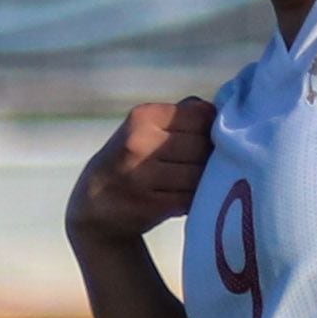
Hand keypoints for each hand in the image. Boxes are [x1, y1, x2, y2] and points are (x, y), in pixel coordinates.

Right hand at [70, 99, 215, 238]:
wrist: (94, 203)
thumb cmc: (132, 159)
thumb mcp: (146, 126)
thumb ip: (183, 113)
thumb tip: (223, 111)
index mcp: (142, 117)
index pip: (201, 116)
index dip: (209, 129)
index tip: (201, 139)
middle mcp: (138, 144)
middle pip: (202, 147)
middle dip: (207, 157)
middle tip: (195, 165)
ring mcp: (141, 176)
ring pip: (199, 175)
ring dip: (202, 181)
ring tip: (187, 181)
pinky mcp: (148, 206)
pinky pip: (190, 199)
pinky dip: (193, 199)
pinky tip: (180, 197)